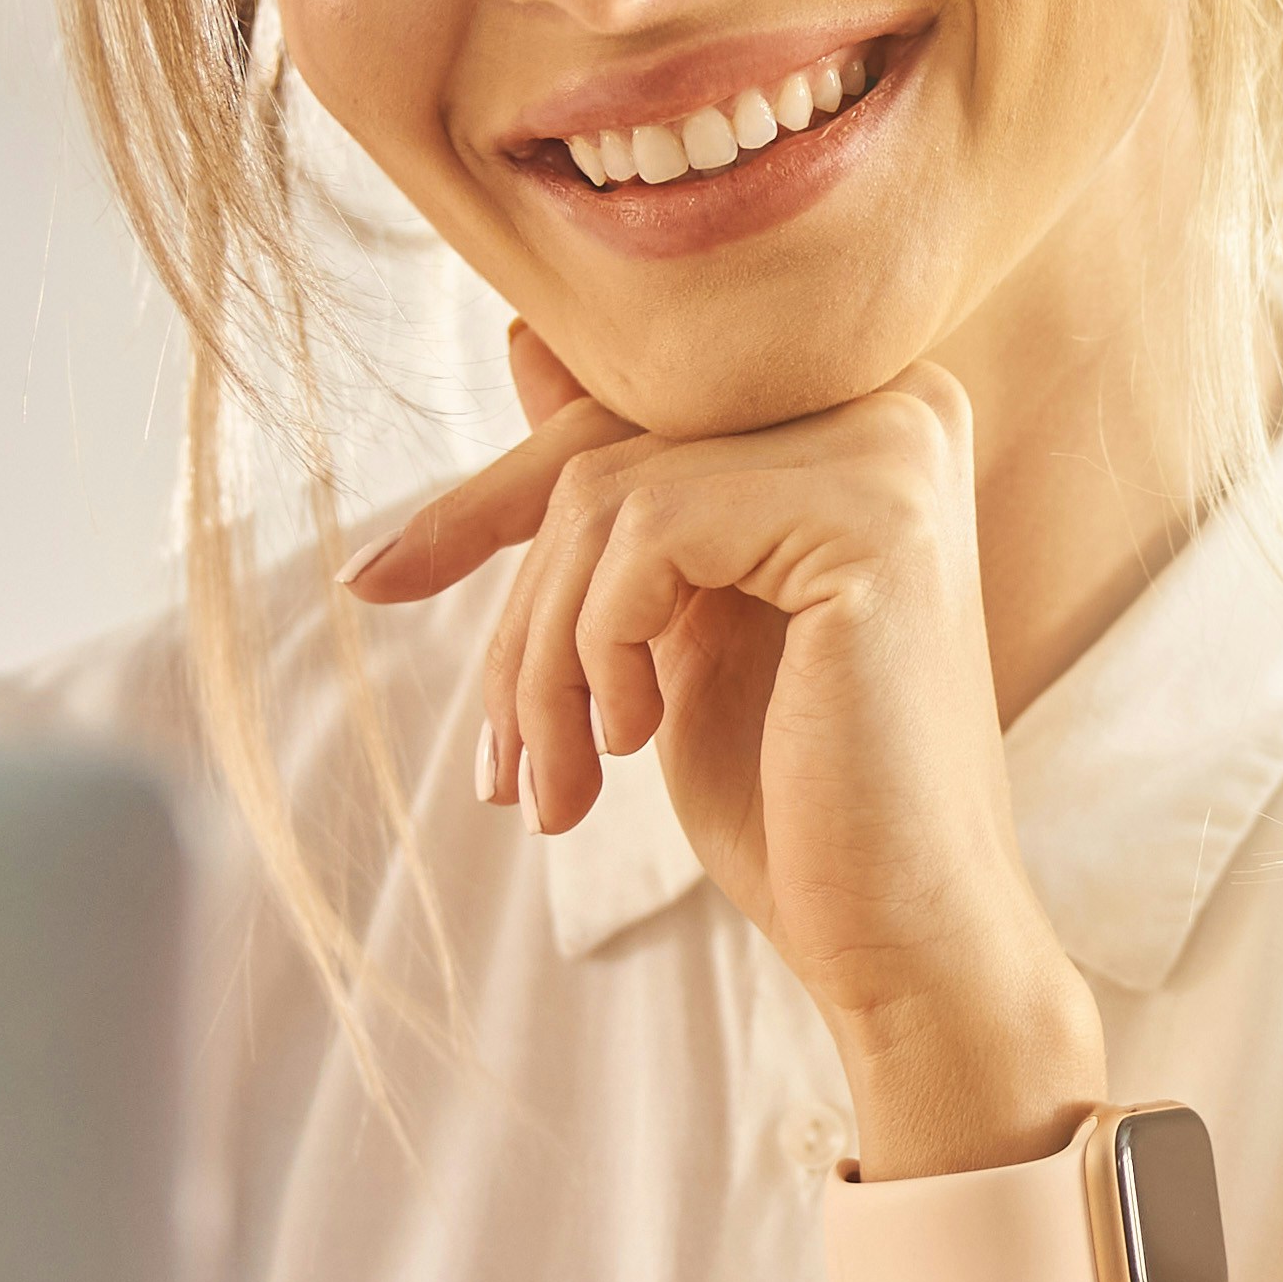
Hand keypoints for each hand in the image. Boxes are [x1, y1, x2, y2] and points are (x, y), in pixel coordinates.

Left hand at [342, 327, 1103, 1147]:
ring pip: (606, 491)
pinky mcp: (871, 510)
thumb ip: (633, 493)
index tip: (374, 582)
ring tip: (563, 784)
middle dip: (515, 609)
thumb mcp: (680, 626)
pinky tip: (642, 741)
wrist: (908, 942)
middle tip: (495, 763)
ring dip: (544, 659)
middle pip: (607, 444)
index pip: (630, 416)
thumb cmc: (800, 804)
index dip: (491, 506)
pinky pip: (646, 528)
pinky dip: (600, 648)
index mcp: (861, 421)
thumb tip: (528, 339)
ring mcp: (890, 447)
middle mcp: (894, 403)